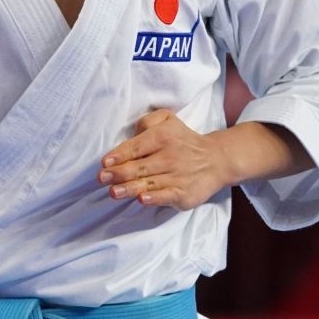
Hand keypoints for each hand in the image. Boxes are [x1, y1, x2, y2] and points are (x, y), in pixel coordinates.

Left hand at [98, 109, 230, 210]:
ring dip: (130, 188)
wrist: (216, 160)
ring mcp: (177, 176)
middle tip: (102, 178)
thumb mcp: (168, 120)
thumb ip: (149, 121)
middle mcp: (169, 156)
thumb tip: (134, 131)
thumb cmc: (183, 140)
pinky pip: (167, 195)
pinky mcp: (184, 193)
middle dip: (119, 173)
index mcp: (163, 137)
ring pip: (149, 183)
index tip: (105, 163)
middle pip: (139, 167)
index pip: (137, 146)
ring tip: (113, 192)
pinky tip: (142, 199)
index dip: (119, 155)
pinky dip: (154, 198)